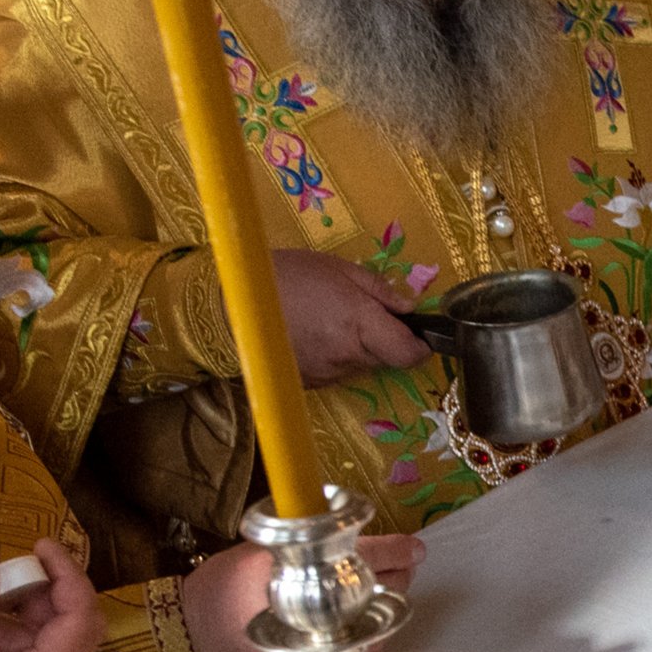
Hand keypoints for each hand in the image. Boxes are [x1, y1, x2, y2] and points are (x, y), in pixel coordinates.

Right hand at [176, 535, 427, 651]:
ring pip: (377, 629)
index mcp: (296, 575)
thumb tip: (350, 531)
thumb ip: (306, 543)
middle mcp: (310, 620)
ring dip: (380, 610)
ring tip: (372, 595)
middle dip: (395, 578)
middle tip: (397, 568)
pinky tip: (353, 627)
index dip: (397, 550)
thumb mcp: (260, 552)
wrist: (187, 641)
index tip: (416, 547)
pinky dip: (365, 640)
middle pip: (382, 594)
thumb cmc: (220, 589)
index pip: (366, 556)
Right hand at [273, 248, 429, 383]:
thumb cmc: (286, 276)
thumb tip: (409, 308)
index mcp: (359, 323)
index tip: (419, 334)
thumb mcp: (337, 268)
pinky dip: (335, 357)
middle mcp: (348, 355)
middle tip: (366, 315)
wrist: (230, 305)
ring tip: (332, 321)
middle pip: (387, 359)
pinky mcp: (310, 383)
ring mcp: (328, 374)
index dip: (420, 346)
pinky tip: (315, 335)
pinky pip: (337, 372)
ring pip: (361, 366)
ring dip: (359, 348)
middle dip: (386, 341)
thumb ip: (379, 290)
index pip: (408, 353)